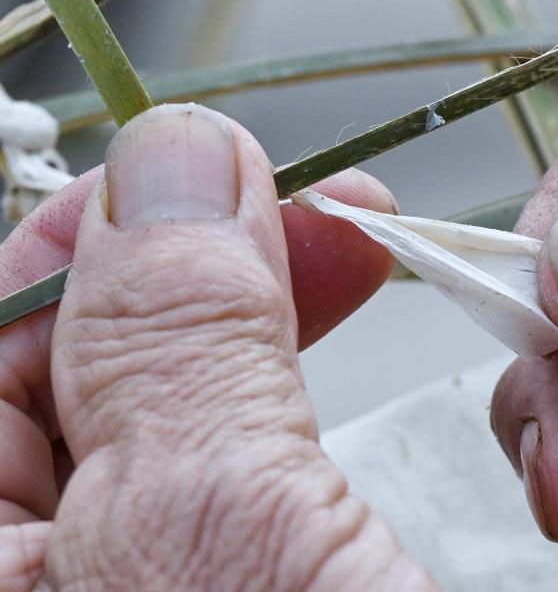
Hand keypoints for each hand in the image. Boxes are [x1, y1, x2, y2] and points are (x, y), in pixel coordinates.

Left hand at [0, 105, 435, 590]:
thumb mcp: (221, 519)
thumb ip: (178, 343)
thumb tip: (171, 159)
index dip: (83, 237)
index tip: (195, 171)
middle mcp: (47, 574)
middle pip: (76, 368)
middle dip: (199, 263)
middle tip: (309, 204)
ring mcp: (141, 576)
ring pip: (169, 400)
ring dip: (264, 300)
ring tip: (358, 243)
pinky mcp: (230, 577)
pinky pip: (238, 446)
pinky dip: (296, 370)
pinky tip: (346, 327)